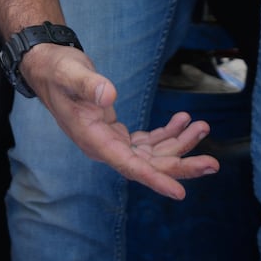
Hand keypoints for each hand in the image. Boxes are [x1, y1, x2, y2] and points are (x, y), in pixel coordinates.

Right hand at [22, 43, 218, 198]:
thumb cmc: (57, 71)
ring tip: (202, 126)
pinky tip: (183, 120)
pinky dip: (168, 133)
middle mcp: (103, 147)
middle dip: (180, 164)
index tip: (180, 192)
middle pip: (147, 165)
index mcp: (92, 139)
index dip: (155, 178)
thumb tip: (109, 94)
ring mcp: (110, 142)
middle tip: (212, 163)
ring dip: (179, 144)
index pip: (128, 165)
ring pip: (152, 155)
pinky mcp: (116, 133)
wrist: (47, 68)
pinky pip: (148, 142)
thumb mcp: (70, 73)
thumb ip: (89, 85)